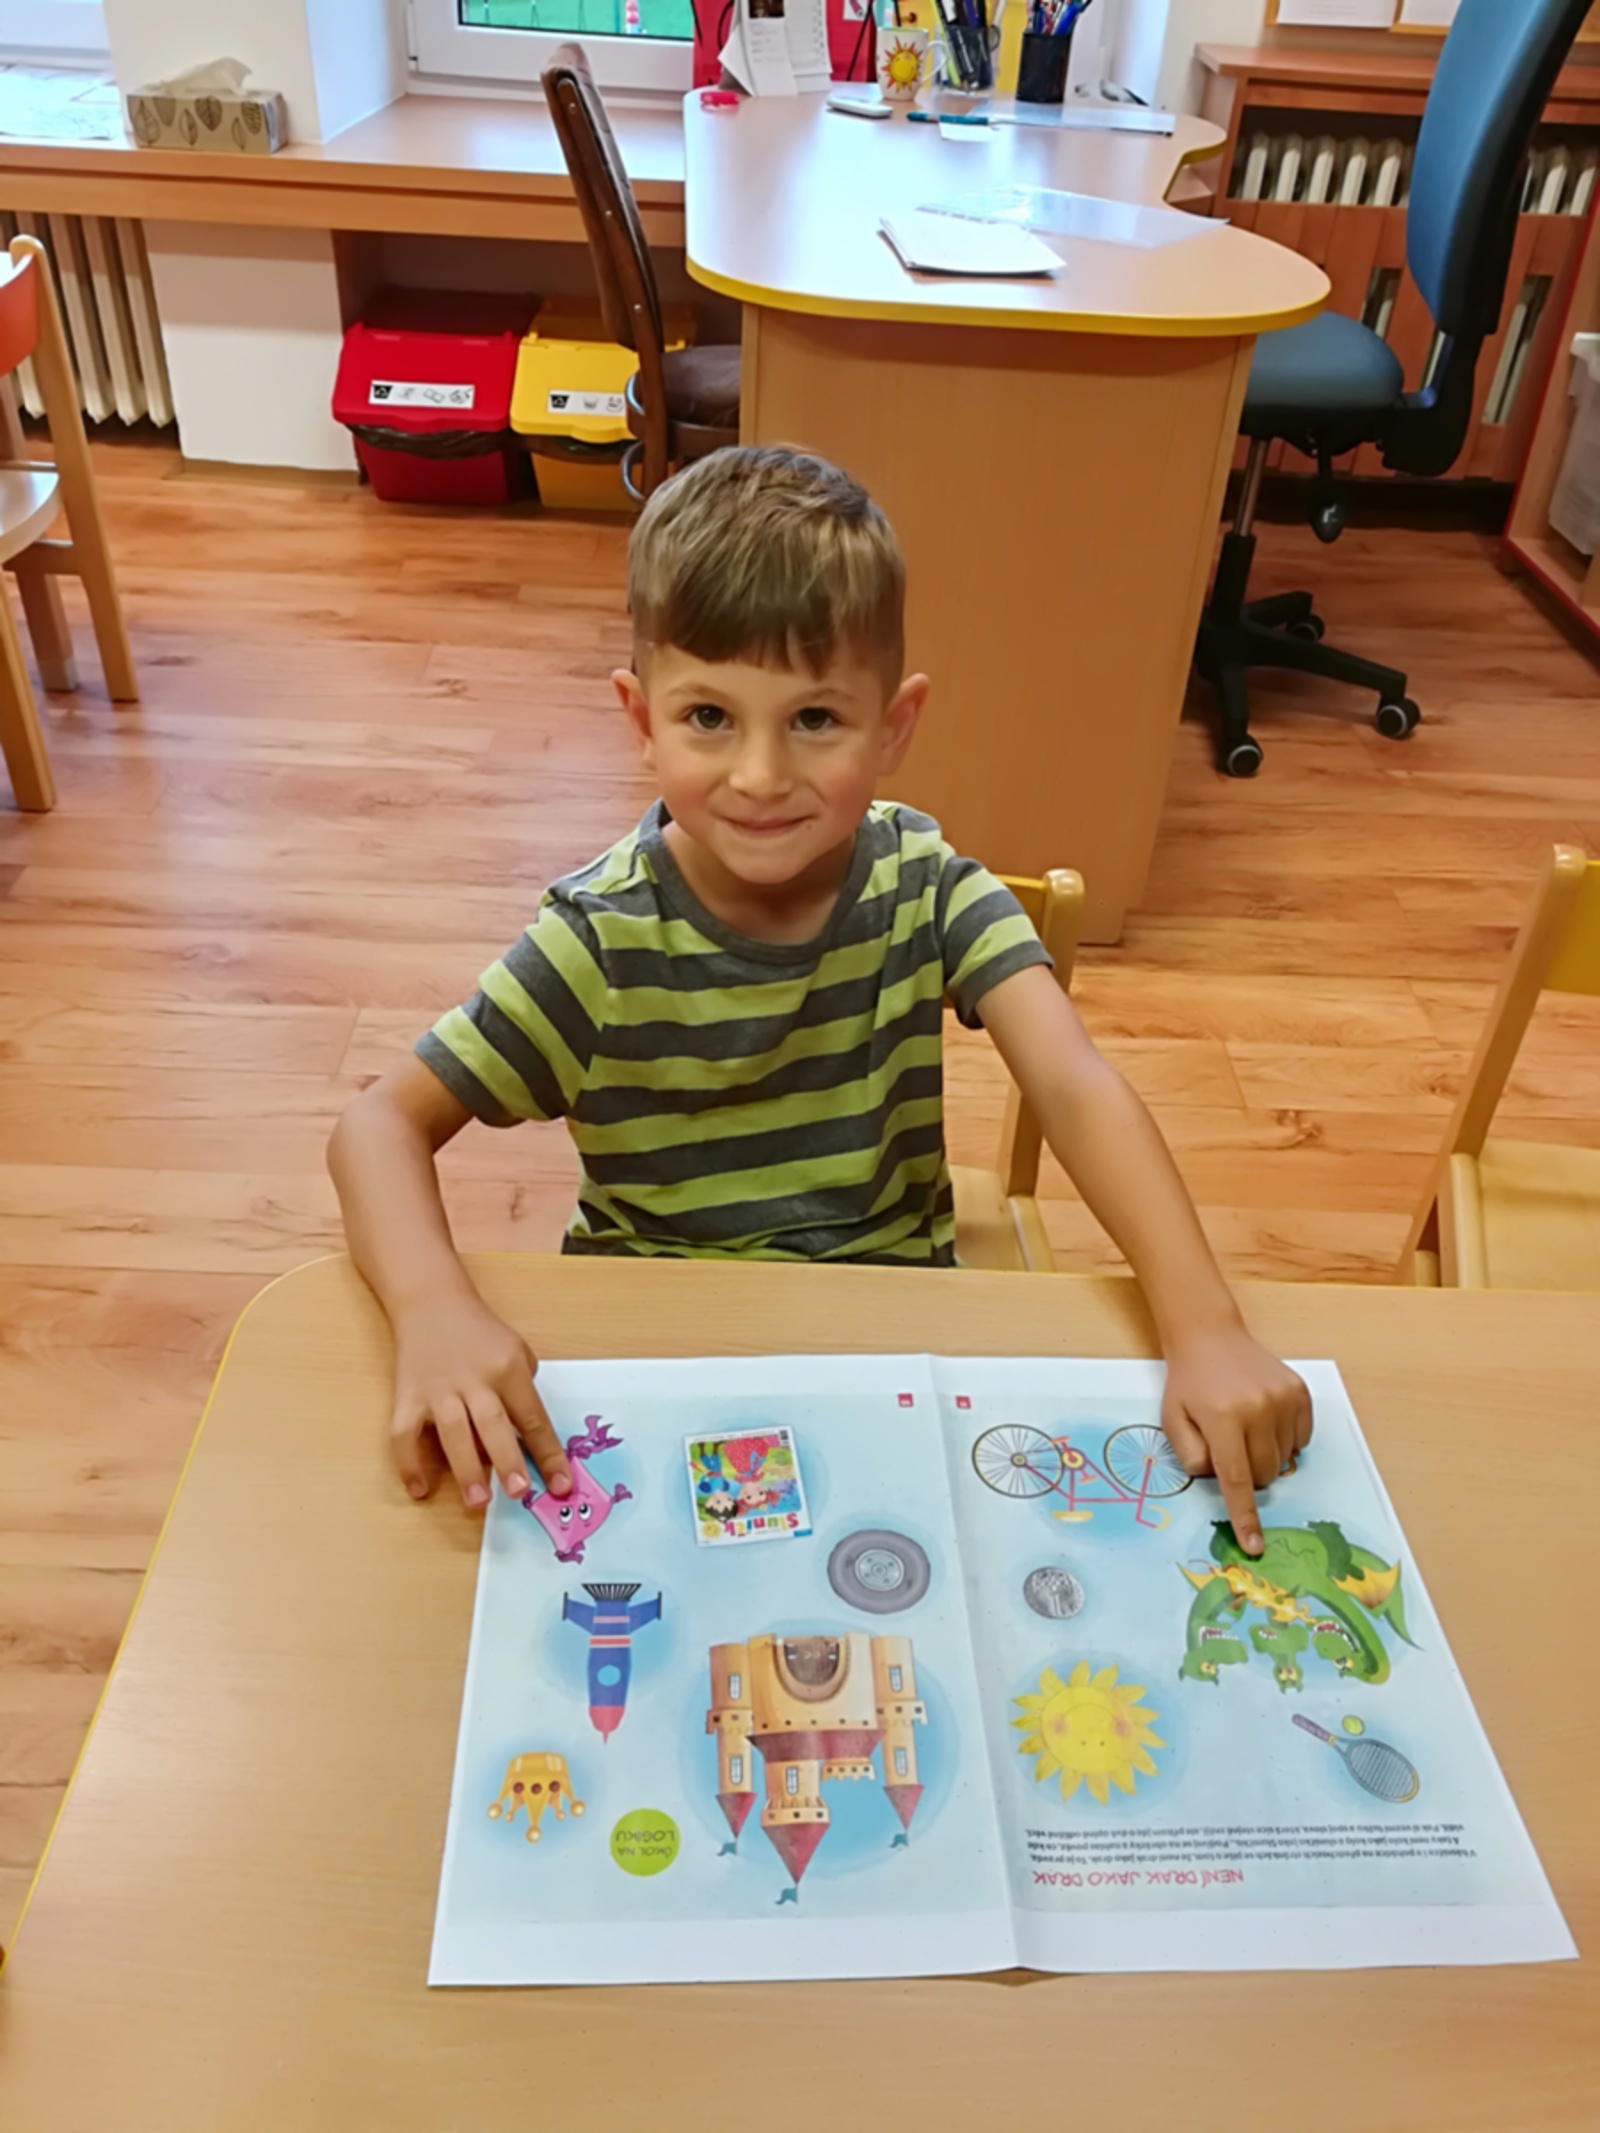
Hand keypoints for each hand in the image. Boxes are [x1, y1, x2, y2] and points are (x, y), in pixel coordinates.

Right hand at [389, 1287, 570, 1511]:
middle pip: (493, 1423)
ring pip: (452, 1431)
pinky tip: (419, 1489)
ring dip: (465, 1468)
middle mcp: (474, 1379)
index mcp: (507, 1368)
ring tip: (477, 1501)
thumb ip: (522, 1395)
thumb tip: (526, 1445)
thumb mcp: (517, 1352)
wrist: (432, 1303)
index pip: (533, 1417)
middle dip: (507, 1460)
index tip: (562, 1485)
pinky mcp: (407, 1395)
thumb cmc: (481, 1334)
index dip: (549, 1454)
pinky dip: (408, 1463)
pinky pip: (404, 1433)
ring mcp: (438, 1389)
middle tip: (518, 1493)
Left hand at [1160, 1323, 1311, 1555]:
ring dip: (1265, 1455)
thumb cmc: (1188, 1382)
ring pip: (1283, 1460)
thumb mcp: (1172, 1420)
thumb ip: (1192, 1457)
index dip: (1245, 1517)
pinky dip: (1284, 1440)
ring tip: (1244, 1427)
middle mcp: (1257, 1409)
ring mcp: (1282, 1399)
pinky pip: (1301, 1439)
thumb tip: (1221, 1482)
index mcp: (1223, 1419)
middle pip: (1264, 1474)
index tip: (1254, 1546)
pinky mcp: (1299, 1392)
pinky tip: (1264, 1419)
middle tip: (1230, 1448)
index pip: (1237, 1480)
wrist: (1210, 1336)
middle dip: (1248, 1474)